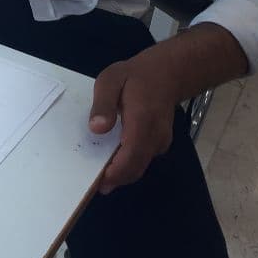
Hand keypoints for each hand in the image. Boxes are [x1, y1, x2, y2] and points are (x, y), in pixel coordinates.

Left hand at [89, 49, 182, 193]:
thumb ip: (103, 104)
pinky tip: (111, 161)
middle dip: (114, 179)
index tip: (97, 181)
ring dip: (120, 174)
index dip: (115, 172)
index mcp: (142, 120)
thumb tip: (97, 129)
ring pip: (139, 167)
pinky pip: (142, 161)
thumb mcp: (110, 80)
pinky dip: (127, 166)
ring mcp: (161, 142)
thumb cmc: (134, 76)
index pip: (131, 154)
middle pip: (135, 168)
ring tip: (97, 174)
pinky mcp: (160, 144)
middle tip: (90, 184)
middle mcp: (155, 136)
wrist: (166, 74)